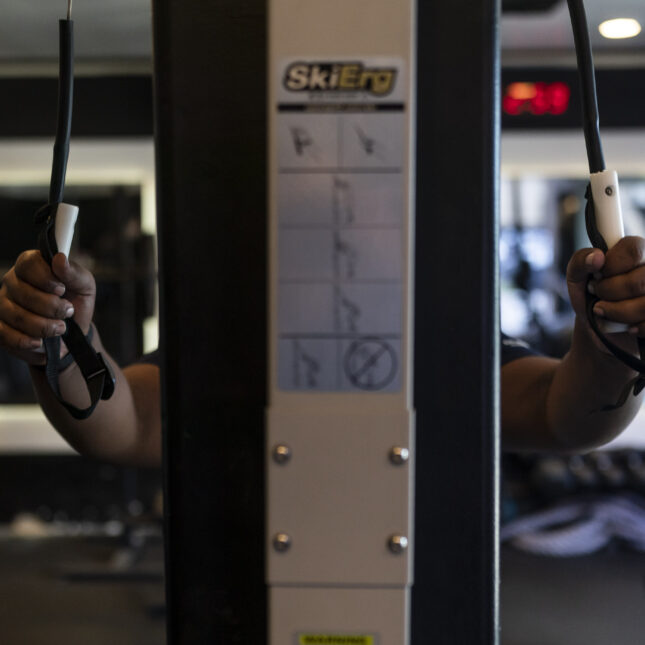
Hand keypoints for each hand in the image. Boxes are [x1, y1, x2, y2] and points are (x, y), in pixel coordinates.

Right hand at [0, 251, 95, 364]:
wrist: (72, 335)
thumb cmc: (76, 304)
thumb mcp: (84, 287)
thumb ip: (74, 273)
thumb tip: (60, 258)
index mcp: (32, 267)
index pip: (28, 263)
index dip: (45, 278)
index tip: (62, 289)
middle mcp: (13, 282)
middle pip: (22, 292)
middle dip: (51, 307)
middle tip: (68, 312)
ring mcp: (3, 304)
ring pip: (16, 316)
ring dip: (43, 326)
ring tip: (60, 328)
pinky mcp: (0, 327)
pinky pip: (5, 334)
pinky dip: (26, 340)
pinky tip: (39, 341)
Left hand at [567, 236, 644, 352]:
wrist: (599, 326)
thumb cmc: (591, 296)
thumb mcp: (577, 277)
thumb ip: (581, 261)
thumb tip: (596, 257)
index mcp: (638, 252)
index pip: (635, 249)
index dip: (612, 265)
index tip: (599, 274)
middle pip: (639, 281)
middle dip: (609, 292)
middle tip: (598, 293)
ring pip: (644, 305)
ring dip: (616, 312)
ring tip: (603, 309)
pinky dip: (630, 327)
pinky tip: (625, 325)